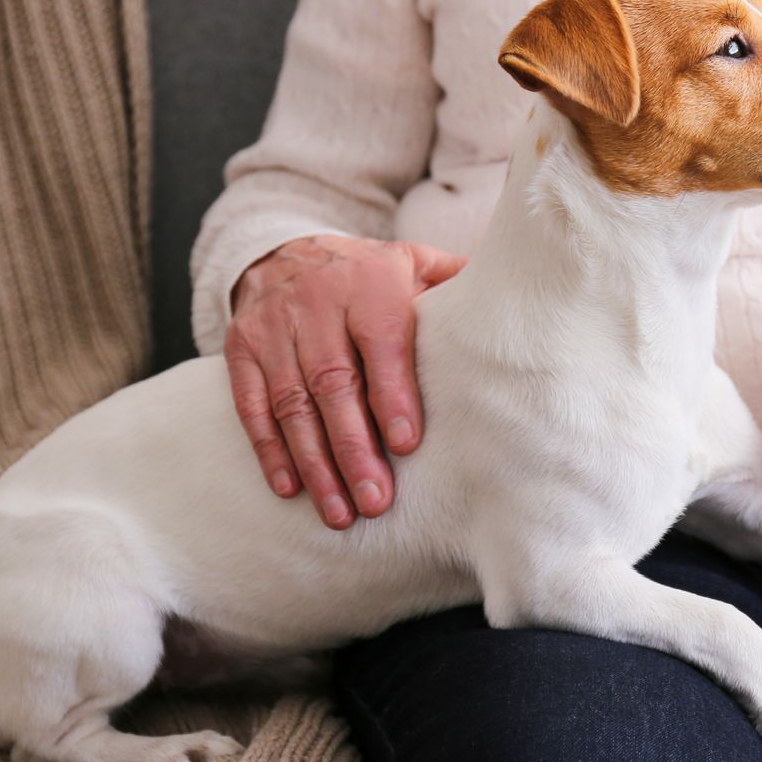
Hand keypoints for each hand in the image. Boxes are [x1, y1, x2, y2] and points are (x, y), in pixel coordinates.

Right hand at [225, 234, 466, 528]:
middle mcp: (315, 302)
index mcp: (368, 282)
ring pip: (291, 402)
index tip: (405, 446)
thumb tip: (521, 310)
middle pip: (332, 382)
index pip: (380, 341)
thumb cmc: (368, 274)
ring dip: (315, 461)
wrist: (285, 250)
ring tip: (339, 511)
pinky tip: (290, 487)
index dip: (391, 395)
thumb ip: (456, 285)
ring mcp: (272, 327)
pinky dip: (269, 449)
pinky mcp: (240, 349)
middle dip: (353, 447)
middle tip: (375, 501)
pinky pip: (251, 404)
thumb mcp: (413, 263)